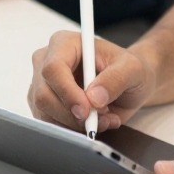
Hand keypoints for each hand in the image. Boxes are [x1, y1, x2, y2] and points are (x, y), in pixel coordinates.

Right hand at [29, 30, 156, 132]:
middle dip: (71, 115)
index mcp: (64, 43)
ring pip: (45, 113)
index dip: (67, 92)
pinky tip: (92, 122)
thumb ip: (115, 79)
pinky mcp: (43, 104)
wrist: (128, 83)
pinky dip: (72, 129)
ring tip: (103, 119)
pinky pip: (49, 123)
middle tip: (98, 120)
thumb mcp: (132, 69)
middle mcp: (46, 61)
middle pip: (44, 95)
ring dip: (75, 124)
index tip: (86, 110)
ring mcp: (41, 84)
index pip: (53, 68)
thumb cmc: (127, 69)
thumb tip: (94, 98)